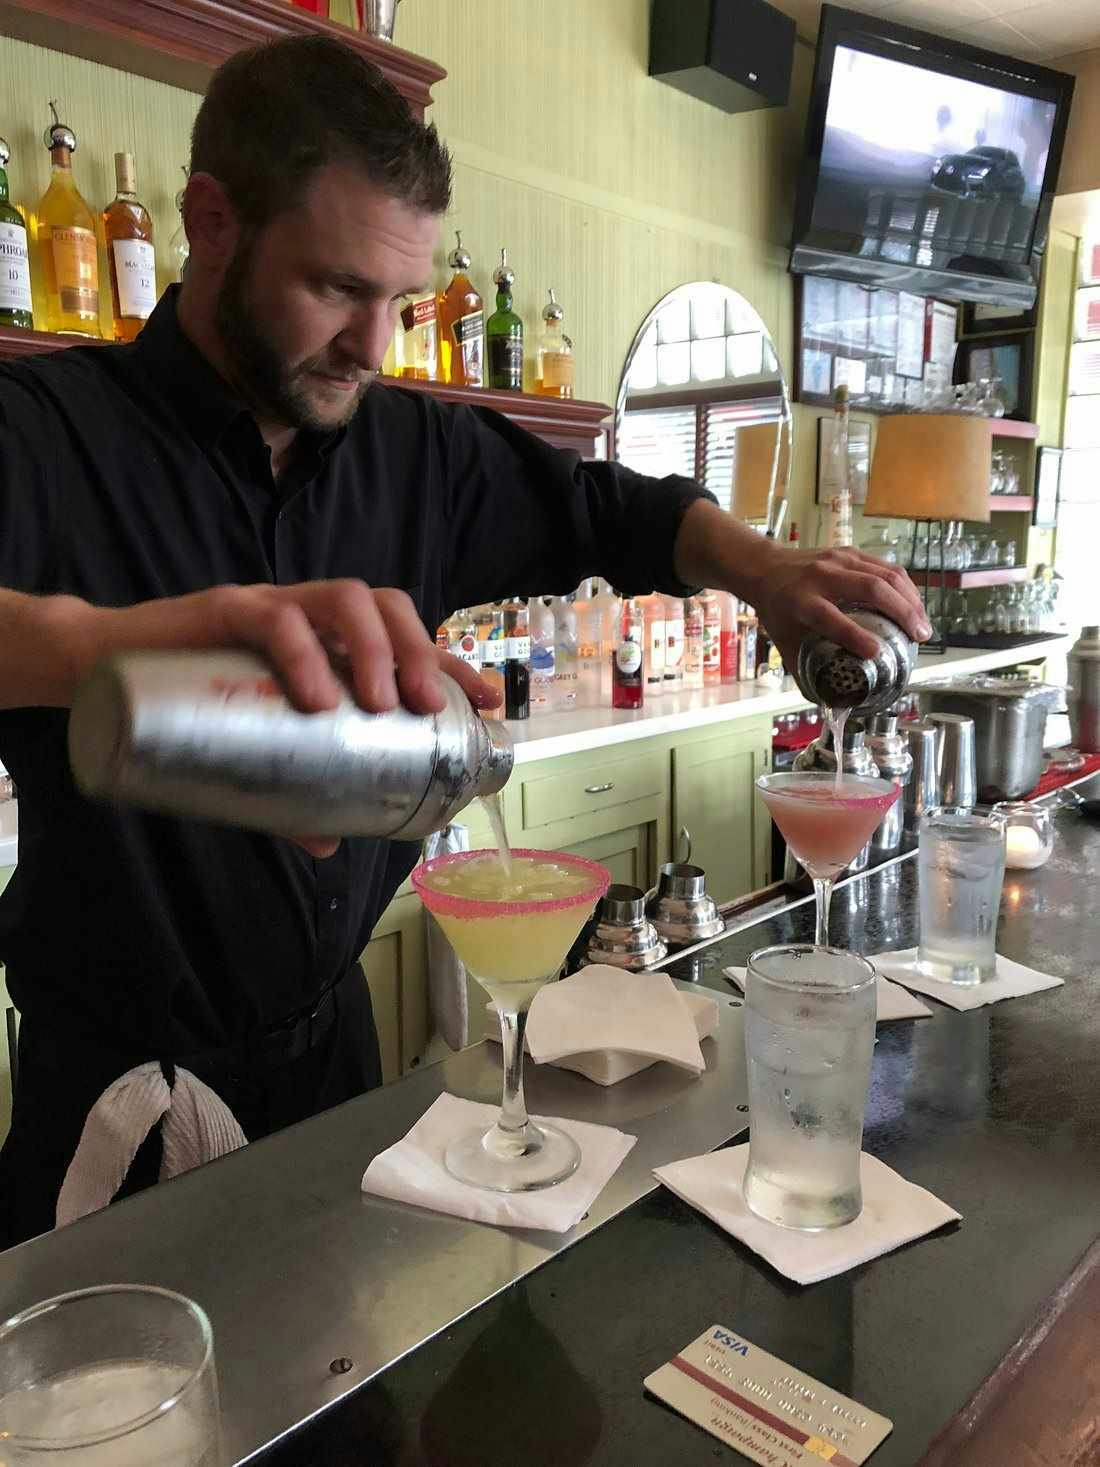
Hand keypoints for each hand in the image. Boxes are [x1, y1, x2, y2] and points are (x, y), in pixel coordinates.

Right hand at [64, 580, 503, 859]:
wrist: (101, 670)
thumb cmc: (189, 705)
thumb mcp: (252, 751)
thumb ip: (289, 794)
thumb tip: (331, 845)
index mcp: (326, 641)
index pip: (404, 634)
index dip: (452, 660)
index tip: (491, 698)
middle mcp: (308, 614)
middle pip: (385, 605)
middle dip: (419, 651)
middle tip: (428, 706)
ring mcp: (270, 605)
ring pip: (342, 598)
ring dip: (372, 648)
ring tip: (376, 702)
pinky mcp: (225, 609)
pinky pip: (274, 618)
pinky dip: (302, 653)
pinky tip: (314, 697)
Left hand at [749, 546, 930, 672]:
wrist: (765, 568)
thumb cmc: (777, 609)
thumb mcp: (784, 641)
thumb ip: (805, 671)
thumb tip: (830, 705)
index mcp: (801, 602)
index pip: (830, 618)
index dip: (855, 635)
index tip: (876, 653)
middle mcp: (821, 577)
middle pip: (870, 588)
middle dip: (901, 612)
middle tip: (919, 637)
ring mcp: (838, 560)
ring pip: (885, 574)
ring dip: (910, 600)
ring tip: (923, 625)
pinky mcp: (851, 552)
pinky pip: (886, 566)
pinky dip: (905, 587)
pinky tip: (914, 605)